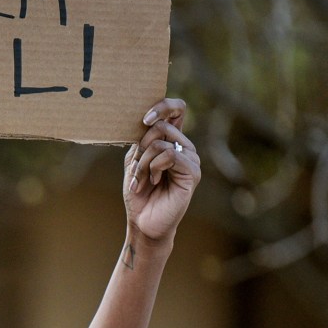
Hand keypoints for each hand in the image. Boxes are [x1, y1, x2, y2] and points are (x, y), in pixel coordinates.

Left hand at [123, 98, 197, 243]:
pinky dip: (154, 168)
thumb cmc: (139, 193)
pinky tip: (154, 182)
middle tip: (136, 169)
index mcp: (171, 140)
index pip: (176, 109)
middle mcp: (184, 146)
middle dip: (140, 147)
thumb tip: (146, 121)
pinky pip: (170, 155)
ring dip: (143, 162)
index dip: (162, 106)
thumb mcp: (135, 161)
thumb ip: (141, 141)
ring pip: (161, 141)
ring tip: (142, 180)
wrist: (144, 221)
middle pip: (160, 125)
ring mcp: (191, 158)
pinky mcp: (193, 171)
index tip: (143, 119)